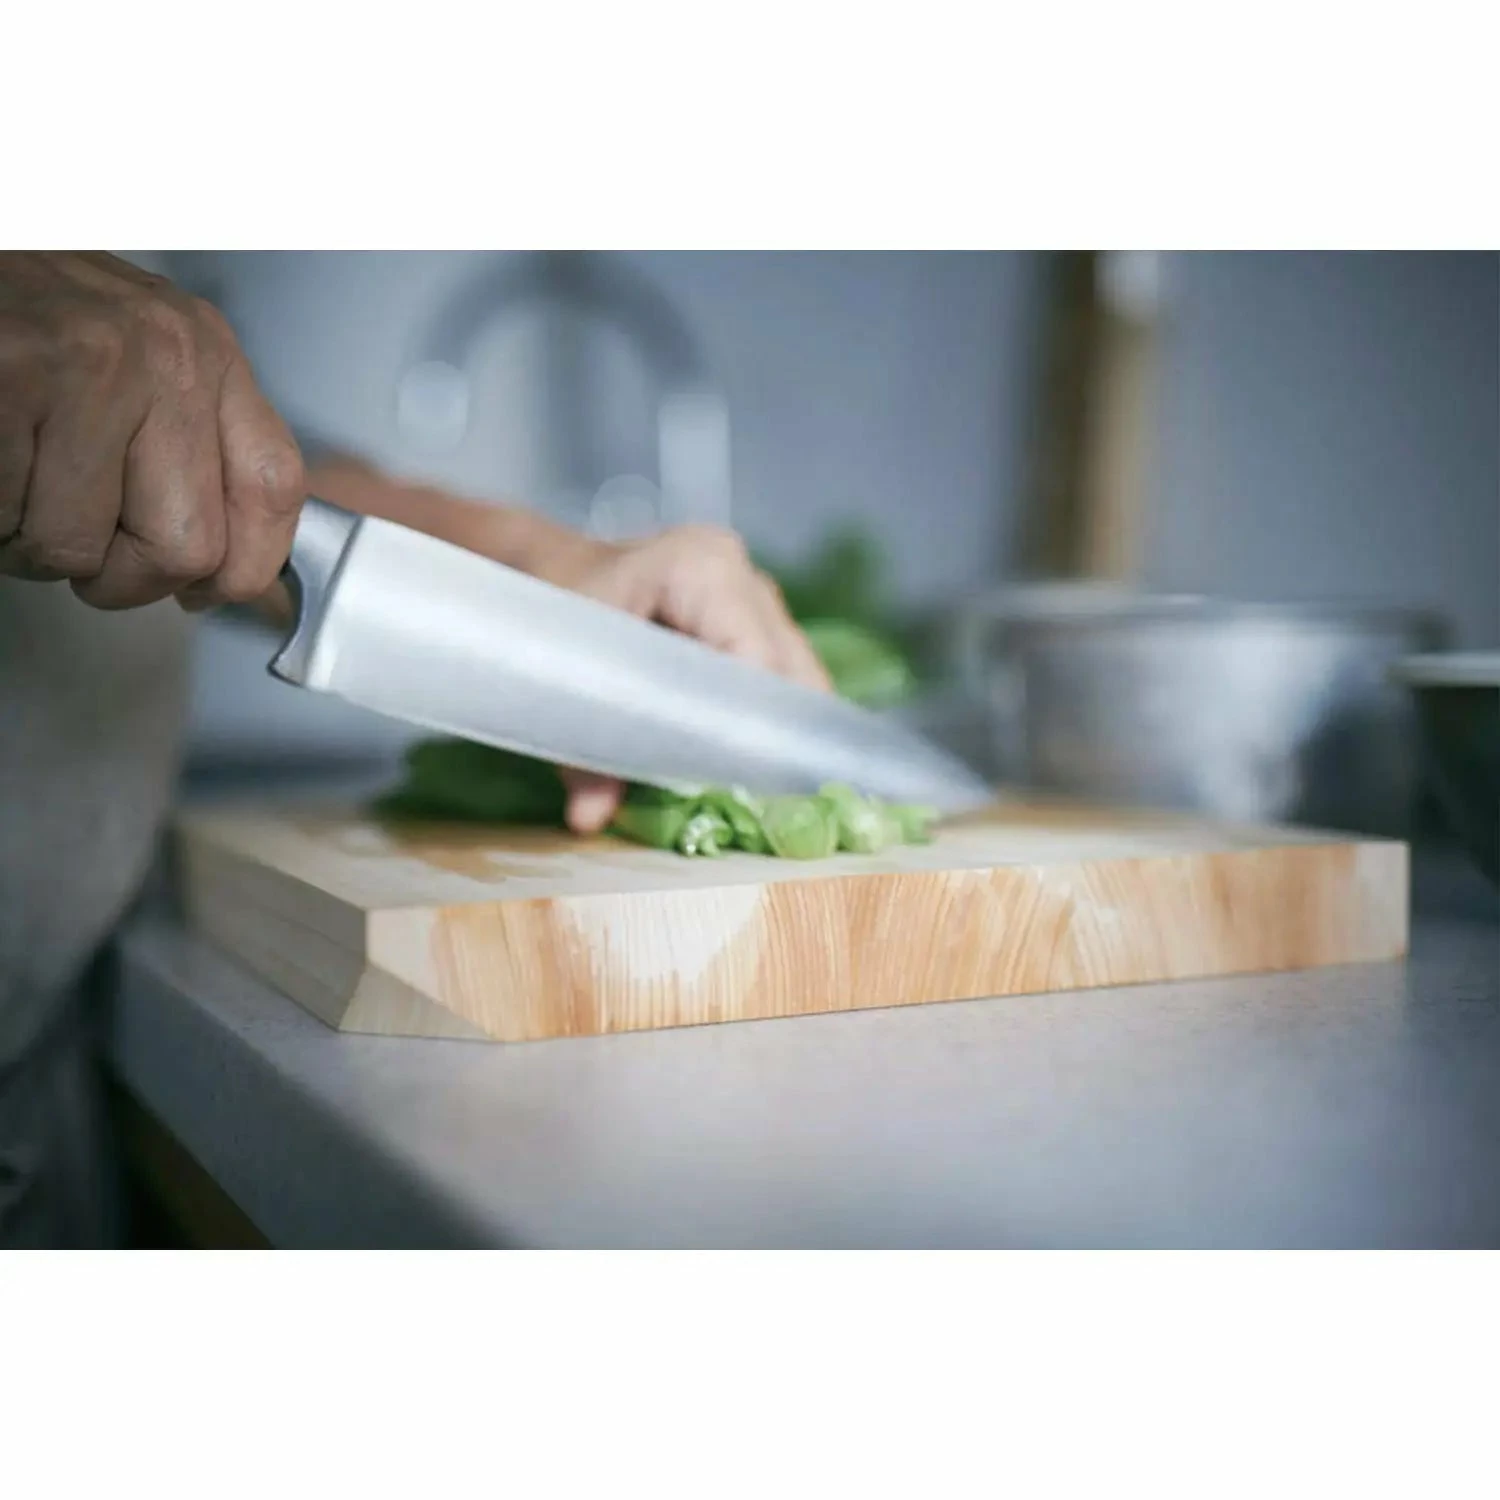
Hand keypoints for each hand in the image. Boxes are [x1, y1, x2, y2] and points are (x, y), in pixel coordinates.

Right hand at [0, 252, 303, 609]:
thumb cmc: (30, 324)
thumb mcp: (140, 366)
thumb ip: (192, 450)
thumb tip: (229, 569)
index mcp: (207, 355)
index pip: (274, 489)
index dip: (244, 566)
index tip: (205, 589)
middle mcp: (166, 356)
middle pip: (186, 548)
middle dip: (121, 576)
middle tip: (77, 538)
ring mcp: (91, 366)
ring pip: (80, 550)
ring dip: (34, 544)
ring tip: (17, 481)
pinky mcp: (13, 379)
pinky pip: (11, 523)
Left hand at [307, 463, 831, 834]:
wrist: (538, 569)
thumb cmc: (547, 607)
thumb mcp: (558, 675)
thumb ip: (579, 752)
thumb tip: (591, 819)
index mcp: (700, 569)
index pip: (756, 660)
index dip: (757, 724)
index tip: (750, 784)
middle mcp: (741, 575)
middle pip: (789, 673)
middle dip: (777, 739)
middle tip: (766, 804)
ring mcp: (755, 596)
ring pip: (797, 679)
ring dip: (780, 734)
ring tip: (770, 794)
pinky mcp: (756, 622)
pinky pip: (783, 680)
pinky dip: (772, 722)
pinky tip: (764, 768)